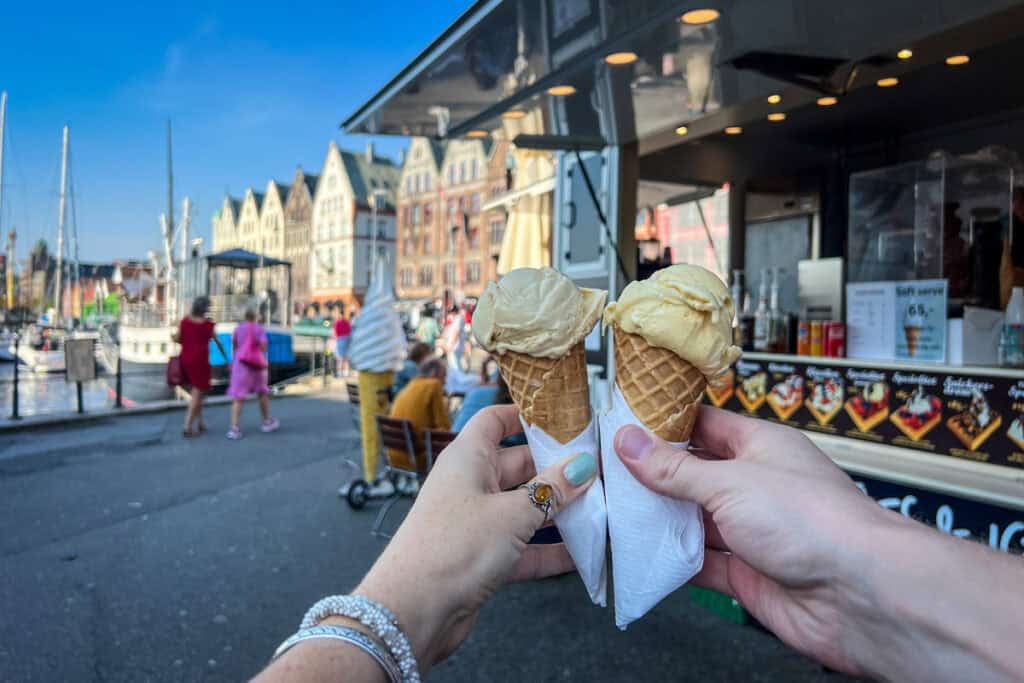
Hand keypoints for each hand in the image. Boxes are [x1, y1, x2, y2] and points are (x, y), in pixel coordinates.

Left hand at [356, 405, 597, 671]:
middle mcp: (470, 485)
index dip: (524, 415)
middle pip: (519, 466)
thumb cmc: (456, 546)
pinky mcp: (482, 558)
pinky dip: (549, 550)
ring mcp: (476, 523)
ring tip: (602, 511)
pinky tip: (584, 555)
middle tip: (600, 470)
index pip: (494, 421)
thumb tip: (583, 465)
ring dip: (558, 512)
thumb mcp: (512, 514)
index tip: (563, 416)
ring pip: (524, 509)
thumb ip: (551, 490)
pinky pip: (523, 547)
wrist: (413, 611)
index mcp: (468, 459)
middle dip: (556, 469)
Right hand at [613, 407, 901, 676]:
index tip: (622, 424)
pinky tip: (645, 555)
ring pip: (695, 520)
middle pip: (695, 474)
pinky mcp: (748, 573)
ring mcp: (752, 531)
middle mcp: (757, 486)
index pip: (705, 424)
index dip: (664, 423)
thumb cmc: (814, 521)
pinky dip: (675, 561)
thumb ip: (674, 468)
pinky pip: (702, 563)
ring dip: (661, 519)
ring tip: (614, 511)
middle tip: (606, 471)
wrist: (860, 596)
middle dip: (654, 475)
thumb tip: (629, 442)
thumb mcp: (730, 482)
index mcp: (761, 446)